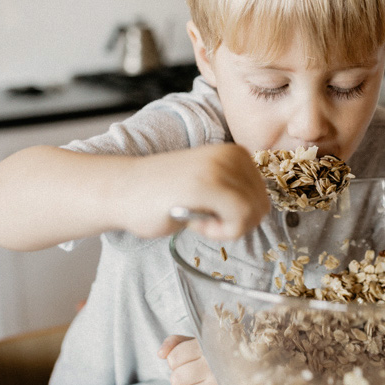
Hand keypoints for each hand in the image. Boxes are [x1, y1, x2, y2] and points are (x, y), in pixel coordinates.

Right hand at [115, 144, 269, 240]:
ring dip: (226, 228)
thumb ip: (233, 191)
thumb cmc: (160, 194)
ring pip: (252, 213)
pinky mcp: (209, 185)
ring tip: (197, 217)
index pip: (262, 196)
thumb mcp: (208, 183)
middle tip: (204, 218)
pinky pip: (239, 219)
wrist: (121, 190)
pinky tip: (195, 222)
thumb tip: (259, 211)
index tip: (211, 211)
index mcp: (235, 152)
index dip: (240, 215)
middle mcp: (232, 154)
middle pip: (262, 206)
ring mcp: (220, 167)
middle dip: (236, 223)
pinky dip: (221, 232)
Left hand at [159, 335, 228, 384]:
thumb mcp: (198, 343)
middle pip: (176, 378)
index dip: (174, 361)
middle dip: (179, 378)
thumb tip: (160, 354)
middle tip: (193, 376)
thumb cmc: (215, 358)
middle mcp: (217, 366)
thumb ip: (176, 342)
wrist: (250, 373)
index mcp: (211, 345)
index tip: (187, 360)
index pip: (174, 357)